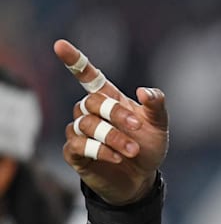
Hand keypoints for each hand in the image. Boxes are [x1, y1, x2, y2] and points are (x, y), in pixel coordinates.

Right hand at [54, 39, 168, 204]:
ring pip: (86, 125)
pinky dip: (99, 150)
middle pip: (92, 102)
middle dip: (116, 113)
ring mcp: (80, 132)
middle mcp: (91, 113)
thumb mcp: (159, 125)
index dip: (74, 61)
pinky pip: (78, 145)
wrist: (142, 179)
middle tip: (137, 127)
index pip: (87, 76)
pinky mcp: (75, 153)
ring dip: (113, 137)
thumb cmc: (148, 146)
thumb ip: (156, 105)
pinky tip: (117, 157)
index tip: (59, 44)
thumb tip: (144, 91)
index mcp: (110, 100)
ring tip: (133, 150)